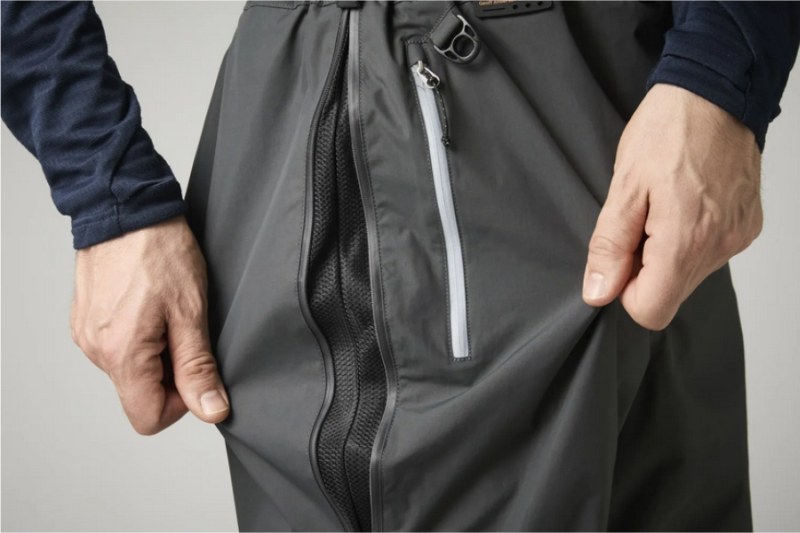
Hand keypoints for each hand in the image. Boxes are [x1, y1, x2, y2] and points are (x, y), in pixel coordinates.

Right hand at [70, 215, 228, 433]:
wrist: (125, 208)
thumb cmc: (159, 251)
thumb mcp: (191, 311)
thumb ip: (198, 367)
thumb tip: (211, 409)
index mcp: (121, 354)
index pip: (148, 418)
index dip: (181, 404)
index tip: (196, 371)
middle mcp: (96, 351)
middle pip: (139, 394)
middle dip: (170, 373)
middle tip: (185, 331)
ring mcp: (86, 335)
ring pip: (129, 370)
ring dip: (155, 353)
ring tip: (167, 312)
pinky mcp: (86, 319)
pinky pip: (117, 347)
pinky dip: (139, 336)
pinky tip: (150, 305)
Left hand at [582, 83, 762, 329]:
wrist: (715, 91)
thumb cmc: (668, 130)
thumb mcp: (623, 187)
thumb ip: (609, 246)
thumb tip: (598, 292)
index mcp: (685, 241)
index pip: (650, 310)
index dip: (625, 289)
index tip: (621, 254)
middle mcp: (719, 246)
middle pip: (670, 294)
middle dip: (645, 268)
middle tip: (640, 219)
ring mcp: (737, 237)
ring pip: (689, 276)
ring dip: (666, 253)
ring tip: (663, 205)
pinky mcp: (747, 226)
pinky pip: (709, 253)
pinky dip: (689, 239)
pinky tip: (684, 202)